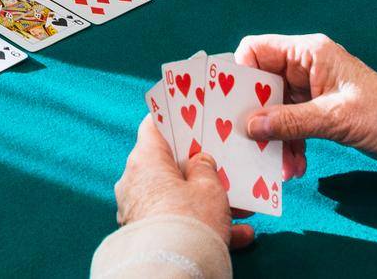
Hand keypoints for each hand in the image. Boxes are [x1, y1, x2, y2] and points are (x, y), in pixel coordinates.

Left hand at [113, 114, 253, 248]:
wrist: (173, 270)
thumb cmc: (190, 220)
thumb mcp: (208, 186)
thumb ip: (205, 167)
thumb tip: (198, 162)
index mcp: (144, 160)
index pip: (153, 127)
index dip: (173, 118)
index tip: (190, 113)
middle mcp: (135, 182)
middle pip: (168, 165)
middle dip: (199, 168)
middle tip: (223, 165)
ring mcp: (139, 210)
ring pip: (178, 197)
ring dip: (208, 202)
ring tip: (242, 207)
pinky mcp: (148, 235)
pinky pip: (179, 223)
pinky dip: (205, 227)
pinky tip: (240, 235)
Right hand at [235, 33, 376, 179]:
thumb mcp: (335, 119)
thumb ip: (290, 122)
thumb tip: (250, 126)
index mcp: (308, 53)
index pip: (256, 50)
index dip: (240, 74)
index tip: (232, 104)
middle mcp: (305, 67)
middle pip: (261, 84)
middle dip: (254, 114)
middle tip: (246, 141)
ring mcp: (310, 89)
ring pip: (273, 109)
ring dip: (273, 137)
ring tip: (278, 164)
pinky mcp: (316, 110)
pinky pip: (289, 124)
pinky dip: (288, 144)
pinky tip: (294, 166)